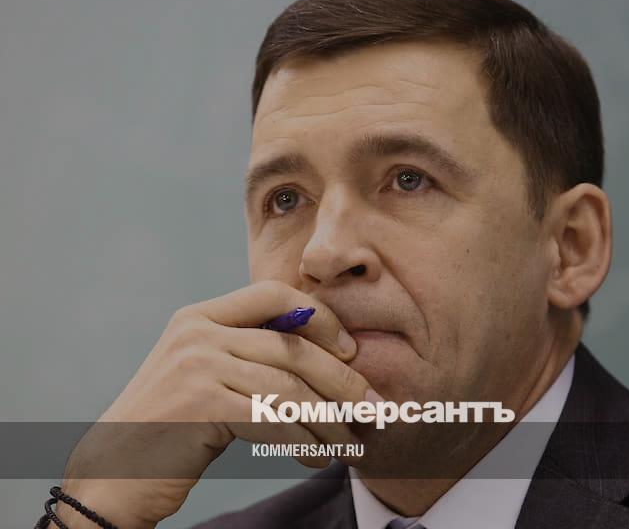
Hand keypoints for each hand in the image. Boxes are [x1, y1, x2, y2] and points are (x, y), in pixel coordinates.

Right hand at [57, 280, 372, 527]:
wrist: (112, 476)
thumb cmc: (170, 432)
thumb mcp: (206, 378)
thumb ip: (249, 358)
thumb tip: (330, 361)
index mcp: (199, 317)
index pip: (274, 294)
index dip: (321, 318)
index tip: (351, 351)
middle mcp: (197, 332)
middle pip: (293, 347)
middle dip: (343, 380)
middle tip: (375, 408)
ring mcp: (196, 365)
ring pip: (290, 388)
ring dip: (329, 421)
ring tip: (349, 445)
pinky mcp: (201, 403)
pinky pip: (273, 420)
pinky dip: (303, 441)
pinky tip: (316, 458)